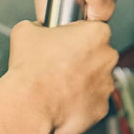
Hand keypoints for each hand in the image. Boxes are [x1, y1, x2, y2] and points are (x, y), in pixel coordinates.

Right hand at [5, 18, 117, 133]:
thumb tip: (38, 28)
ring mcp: (106, 85)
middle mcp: (108, 58)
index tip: (62, 44)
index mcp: (96, 33)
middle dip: (81, 59)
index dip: (74, 37)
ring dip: (81, 82)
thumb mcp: (25, 32)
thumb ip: (38, 25)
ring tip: (57, 86)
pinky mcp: (101, 108)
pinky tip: (61, 101)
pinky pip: (92, 102)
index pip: (91, 29)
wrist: (28, 106)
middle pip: (97, 55)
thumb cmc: (29, 69)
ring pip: (95, 80)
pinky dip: (79, 102)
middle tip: (57, 66)